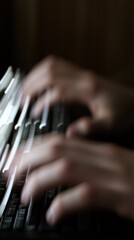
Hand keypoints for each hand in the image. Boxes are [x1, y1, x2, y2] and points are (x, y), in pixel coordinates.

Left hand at [11, 134, 133, 224]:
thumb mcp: (111, 166)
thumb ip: (87, 164)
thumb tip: (58, 169)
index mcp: (100, 150)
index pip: (59, 141)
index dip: (33, 148)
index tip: (16, 159)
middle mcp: (104, 158)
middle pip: (57, 151)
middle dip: (29, 160)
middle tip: (12, 174)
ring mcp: (113, 175)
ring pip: (67, 169)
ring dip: (41, 181)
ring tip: (27, 194)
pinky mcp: (122, 196)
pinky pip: (86, 196)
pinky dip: (64, 204)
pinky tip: (53, 214)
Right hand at [22, 56, 133, 137]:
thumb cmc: (124, 113)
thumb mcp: (110, 124)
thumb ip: (90, 127)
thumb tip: (70, 132)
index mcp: (88, 90)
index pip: (57, 91)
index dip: (42, 102)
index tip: (34, 112)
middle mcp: (83, 78)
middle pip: (50, 72)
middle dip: (33, 84)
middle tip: (23, 97)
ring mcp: (82, 74)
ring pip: (53, 65)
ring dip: (36, 74)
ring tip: (26, 87)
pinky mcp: (82, 75)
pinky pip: (59, 66)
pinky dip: (45, 71)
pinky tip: (41, 81)